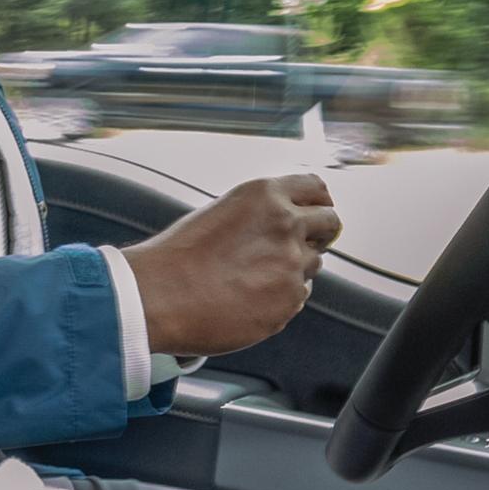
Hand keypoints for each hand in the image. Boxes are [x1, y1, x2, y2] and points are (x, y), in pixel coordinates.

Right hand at [123, 173, 342, 356]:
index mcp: (265, 195)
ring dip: (294, 269)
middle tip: (300, 246)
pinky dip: (280, 299)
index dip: (318, 203)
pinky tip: (247, 299)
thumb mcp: (221, 214)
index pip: (317, 189)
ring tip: (253, 279)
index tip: (314, 213)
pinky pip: (298, 297)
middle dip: (320, 234)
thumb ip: (260, 215)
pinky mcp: (289, 300)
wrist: (158, 296)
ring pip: (314, 263)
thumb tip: (283, 225)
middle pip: (330, 223)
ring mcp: (292, 264)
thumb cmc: (177, 258)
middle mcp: (286, 224)